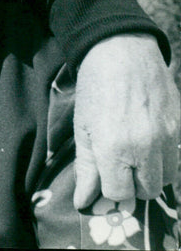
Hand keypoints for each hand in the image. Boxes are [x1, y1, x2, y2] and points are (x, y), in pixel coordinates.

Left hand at [74, 34, 179, 208]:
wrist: (121, 53)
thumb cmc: (95, 89)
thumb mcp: (83, 128)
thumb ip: (86, 168)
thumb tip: (85, 202)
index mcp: (115, 148)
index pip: (120, 194)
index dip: (110, 189)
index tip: (104, 178)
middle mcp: (146, 147)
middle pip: (146, 191)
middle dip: (131, 184)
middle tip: (118, 165)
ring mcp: (169, 138)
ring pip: (167, 179)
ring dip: (151, 173)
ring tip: (134, 152)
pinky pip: (178, 159)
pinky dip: (165, 159)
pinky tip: (148, 141)